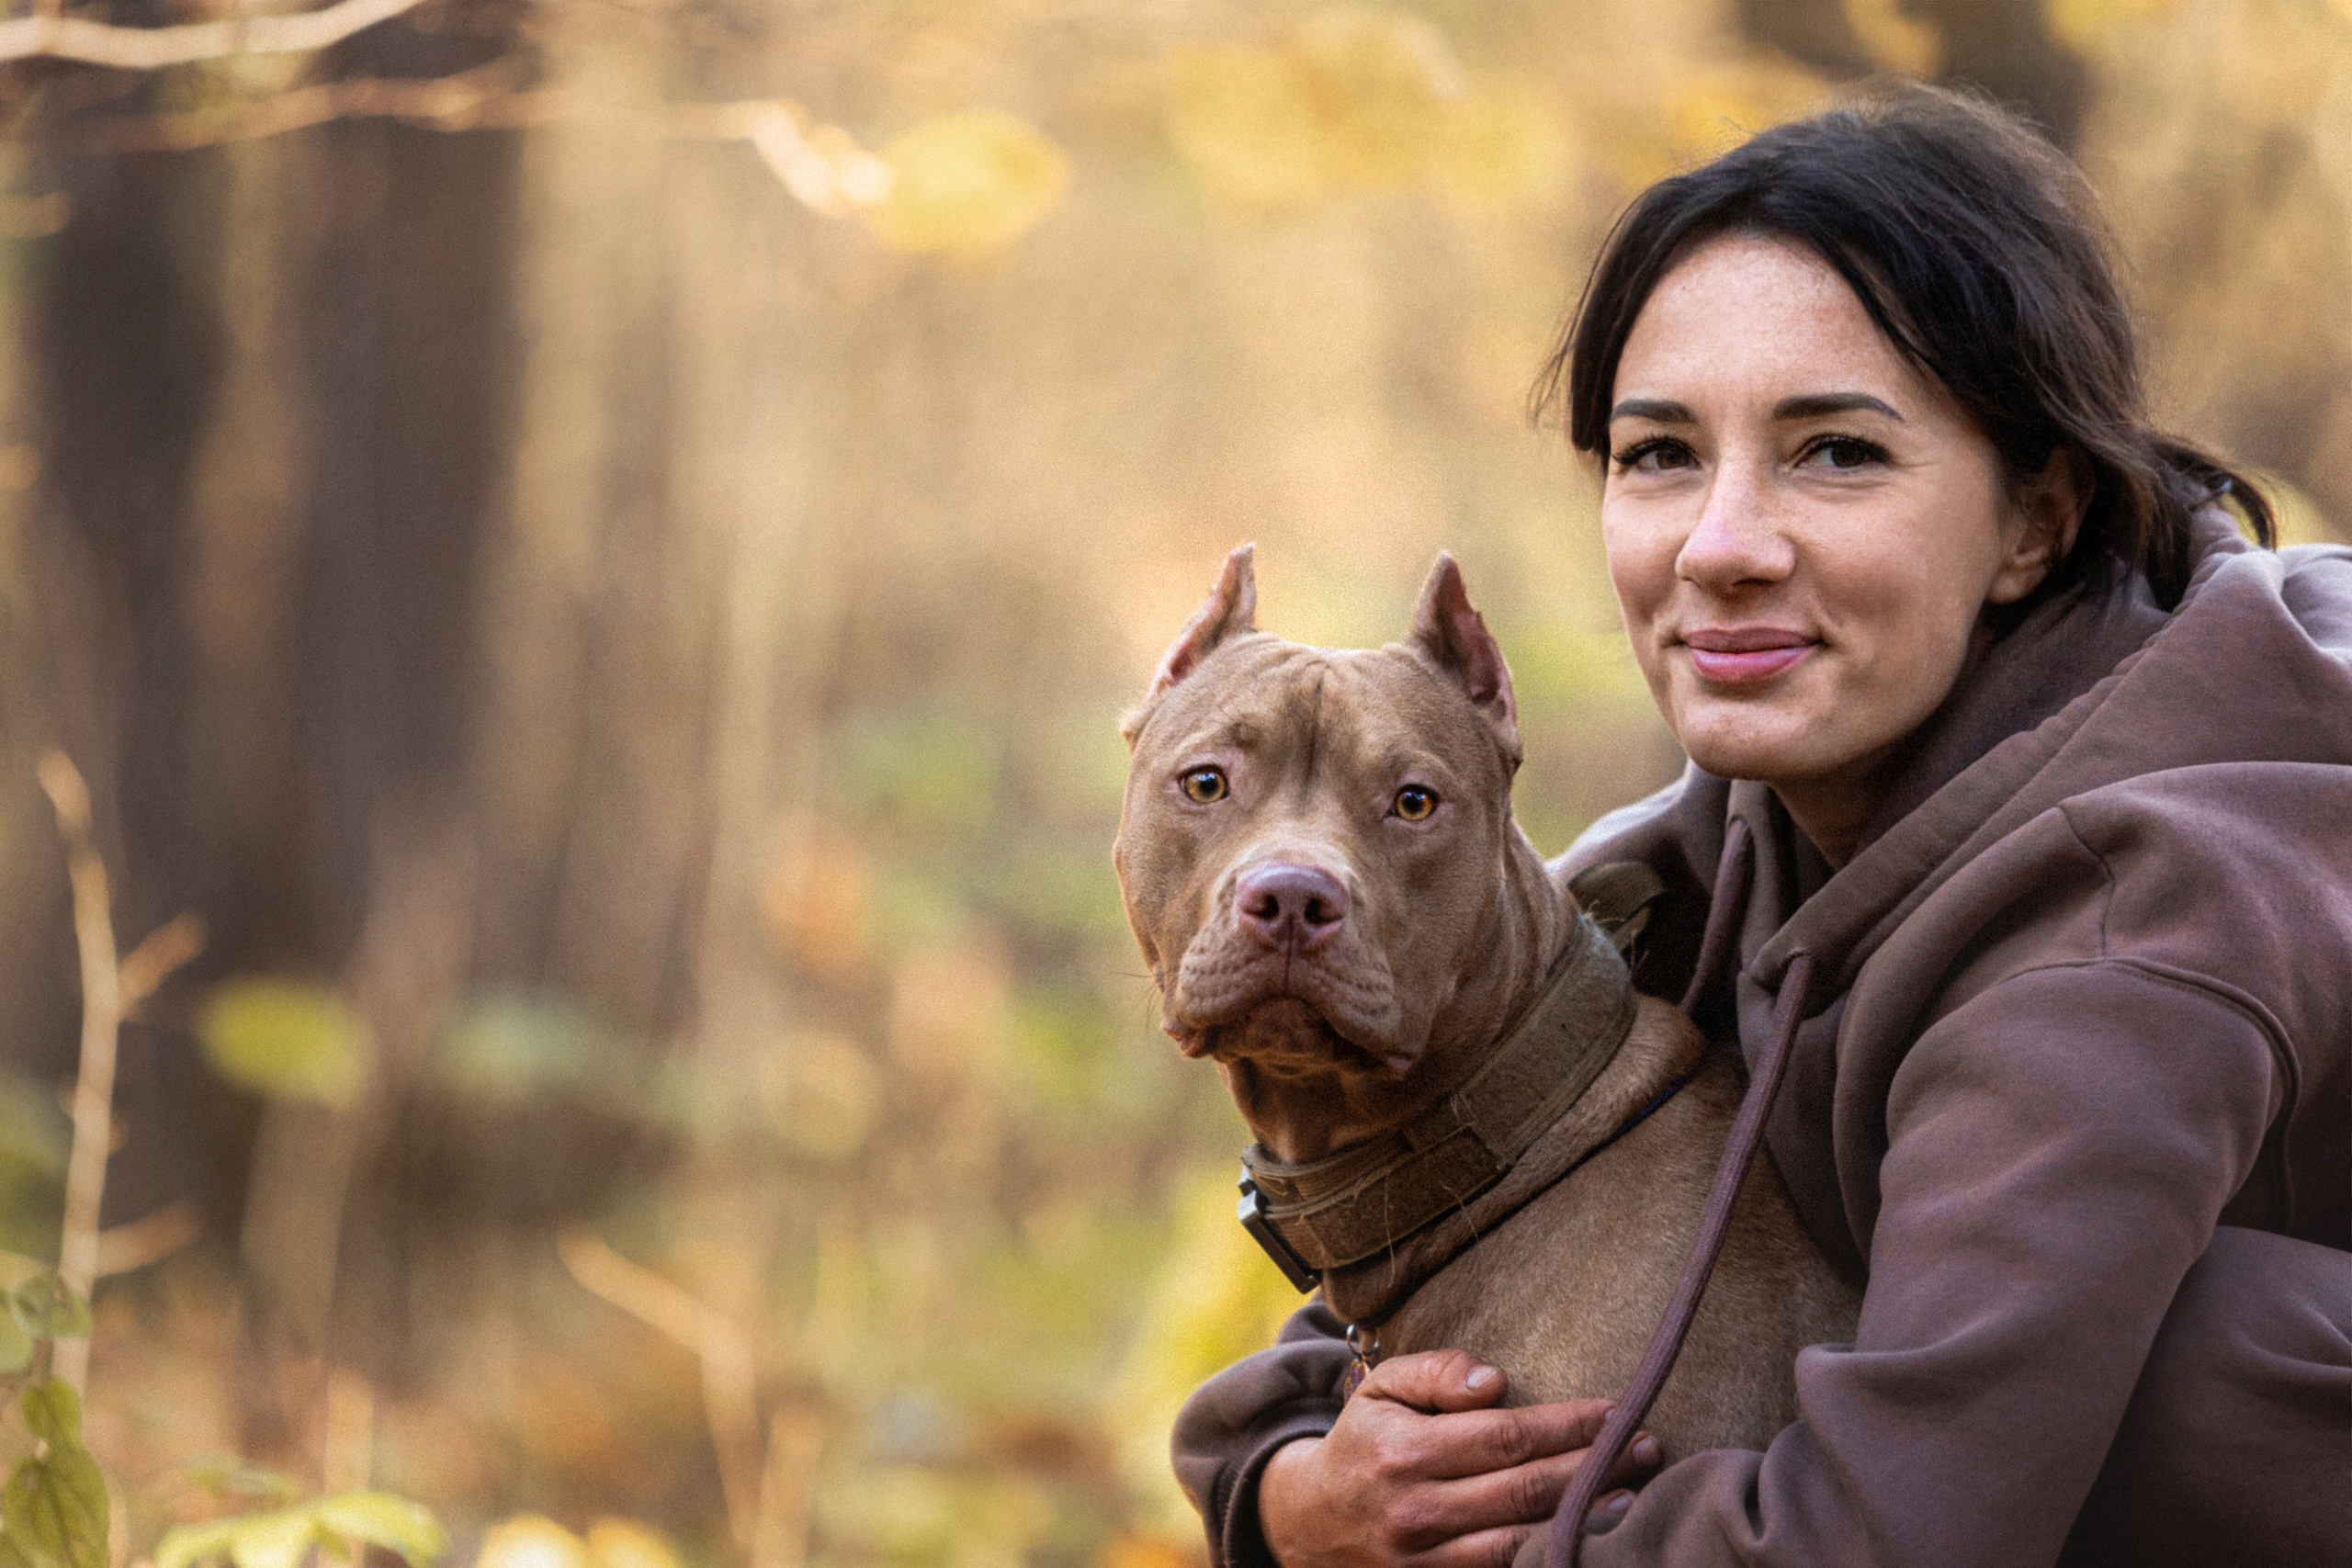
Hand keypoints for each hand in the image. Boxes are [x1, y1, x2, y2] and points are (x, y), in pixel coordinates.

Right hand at [1256, 1350, 1660, 1567]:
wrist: (1307, 1523)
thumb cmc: (1363, 1442)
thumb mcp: (1382, 1389)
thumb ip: (1435, 1372)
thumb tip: (1494, 1381)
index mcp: (1404, 1452)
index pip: (1504, 1436)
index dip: (1566, 1425)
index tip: (1615, 1411)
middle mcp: (1417, 1511)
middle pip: (1524, 1490)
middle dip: (1594, 1468)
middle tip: (1649, 1447)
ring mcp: (1426, 1561)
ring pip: (1522, 1542)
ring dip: (1586, 1520)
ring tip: (1636, 1495)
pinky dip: (1548, 1557)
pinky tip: (1588, 1539)